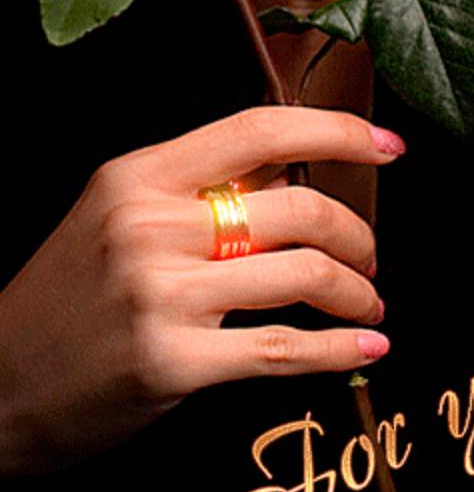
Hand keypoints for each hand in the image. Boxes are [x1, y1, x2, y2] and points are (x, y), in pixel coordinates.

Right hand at [0, 107, 403, 474]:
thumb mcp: (116, 214)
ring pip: (302, 275)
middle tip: (369, 256)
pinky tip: (364, 348)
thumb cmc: (67, 296)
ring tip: (367, 305)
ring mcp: (160, 294)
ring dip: (356, 293)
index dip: (336, 130)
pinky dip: (337, 349)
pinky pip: (281, 348)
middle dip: (355, 233)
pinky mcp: (172, 363)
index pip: (258, 129)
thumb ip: (199, 187)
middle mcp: (150, 224)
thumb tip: (290, 167)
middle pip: (296, 206)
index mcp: (139, 175)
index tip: (387, 144)